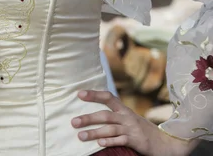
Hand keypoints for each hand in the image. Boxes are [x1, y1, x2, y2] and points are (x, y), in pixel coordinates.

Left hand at [71, 90, 195, 155]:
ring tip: (80, 136)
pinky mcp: (136, 141)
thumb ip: (115, 115)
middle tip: (73, 122)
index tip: (79, 94)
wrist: (165, 142)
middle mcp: (126, 117)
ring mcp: (131, 129)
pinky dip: (110, 141)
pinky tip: (99, 143)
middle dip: (88, 118)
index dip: (94, 94)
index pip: (107, 97)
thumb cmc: (141, 130)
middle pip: (105, 115)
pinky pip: (121, 140)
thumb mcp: (129, 119)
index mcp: (124, 109)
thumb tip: (93, 114)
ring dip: (94, 132)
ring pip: (110, 129)